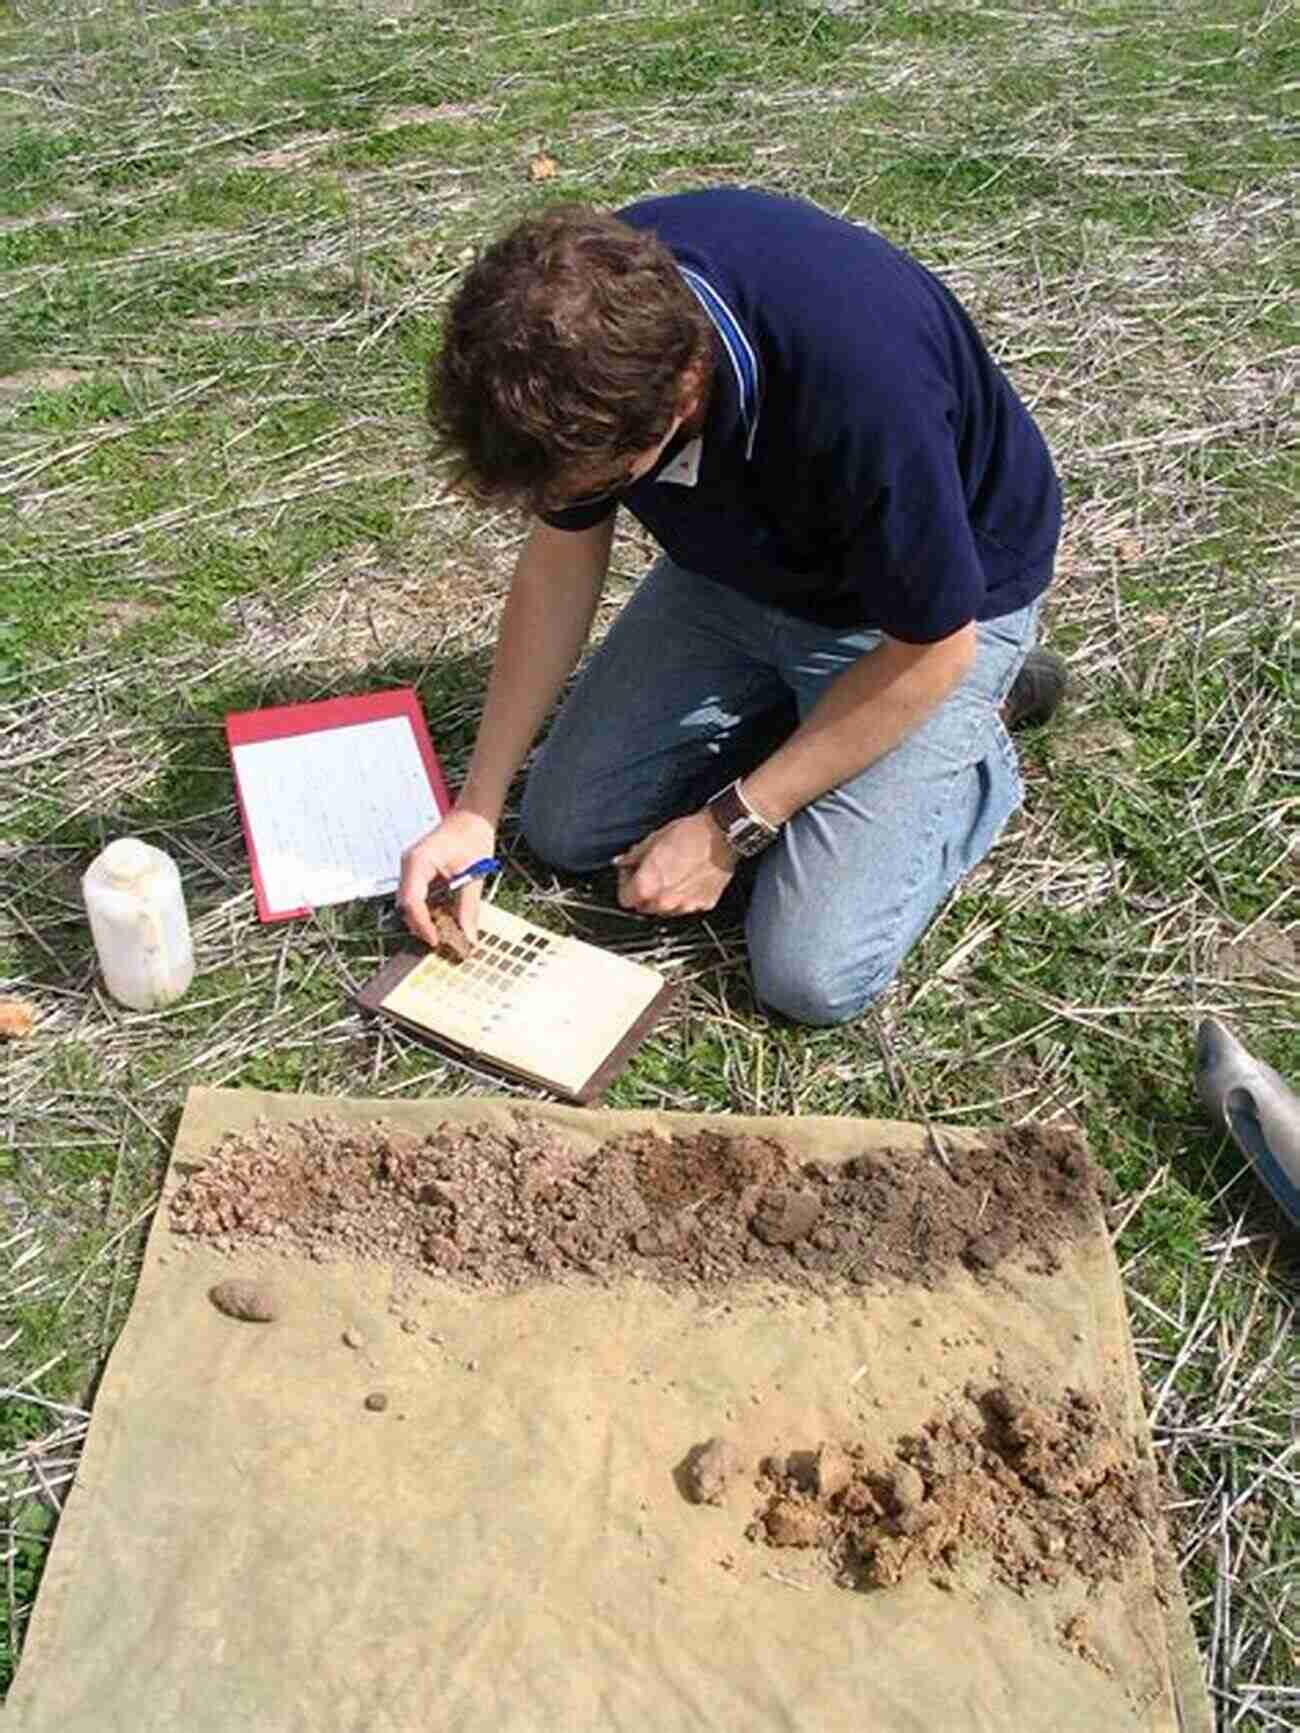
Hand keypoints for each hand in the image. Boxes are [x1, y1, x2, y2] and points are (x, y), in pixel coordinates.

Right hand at [397, 809, 495, 948]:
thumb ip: (469, 907)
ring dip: (424, 919)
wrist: (473, 816)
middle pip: (406, 905)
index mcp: (418, 861)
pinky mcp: (417, 872)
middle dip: (422, 925)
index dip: (422, 925)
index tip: (436, 941)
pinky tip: (444, 917)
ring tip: (445, 932)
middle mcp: (409, 864)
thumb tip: (468, 936)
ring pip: (409, 903)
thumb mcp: (474, 874)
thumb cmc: (472, 835)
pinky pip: (416, 896)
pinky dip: (427, 909)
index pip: (411, 901)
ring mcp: (411, 868)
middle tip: (443, 941)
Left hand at [613, 810, 735, 915]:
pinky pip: (686, 905)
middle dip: (644, 891)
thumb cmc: (689, 834)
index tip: (632, 871)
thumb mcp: (653, 840)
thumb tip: (622, 861)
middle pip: (644, 907)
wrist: (722, 836)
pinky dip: (684, 895)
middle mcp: (664, 902)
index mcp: (647, 887)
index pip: (624, 899)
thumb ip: (633, 856)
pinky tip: (688, 877)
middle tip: (651, 871)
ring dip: (663, 895)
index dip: (625, 883)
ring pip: (665, 909)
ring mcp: (685, 906)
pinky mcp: (703, 905)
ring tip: (672, 872)